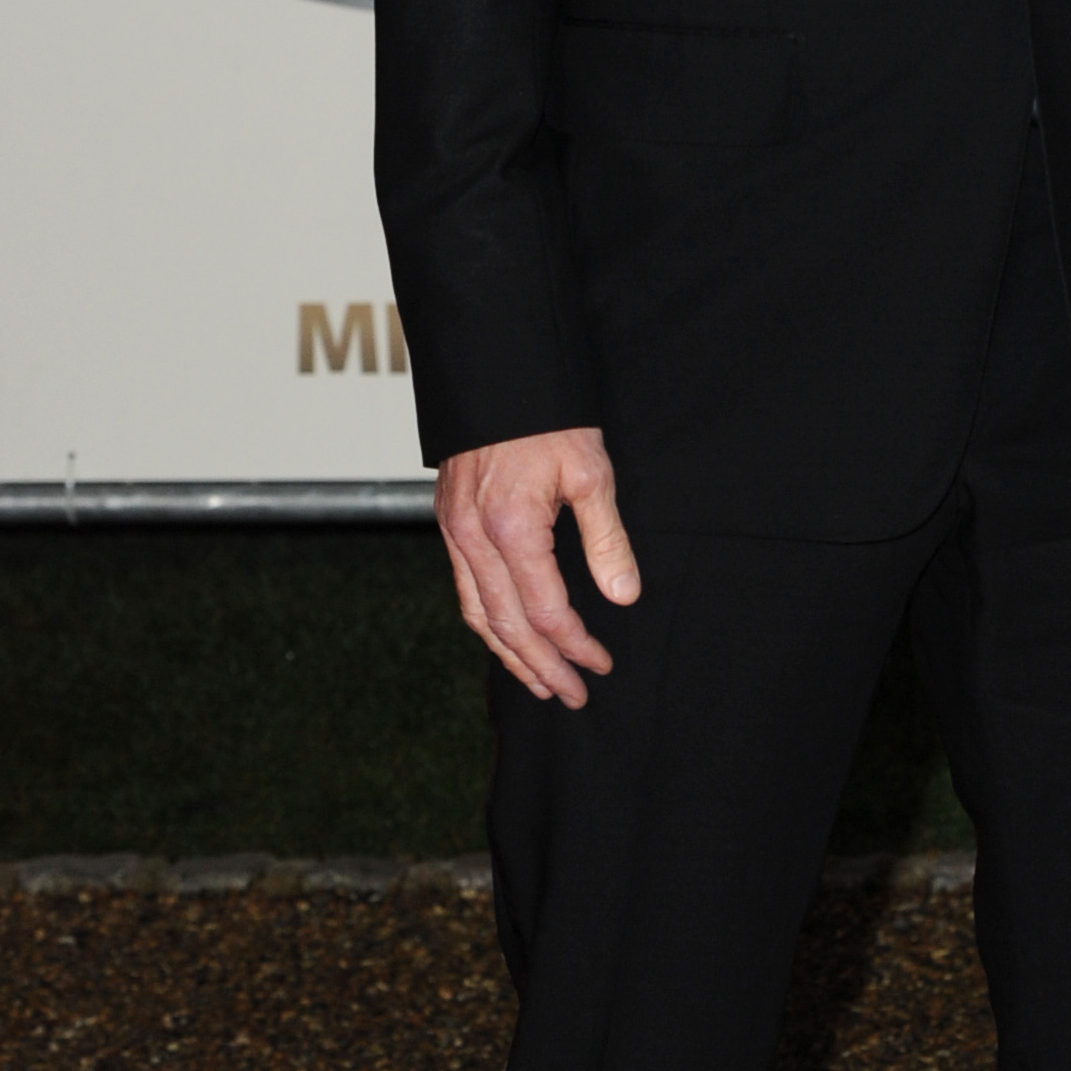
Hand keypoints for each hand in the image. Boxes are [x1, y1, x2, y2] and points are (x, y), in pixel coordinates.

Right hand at [435, 426, 638, 706]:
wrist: (496, 374)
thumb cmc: (546, 419)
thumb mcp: (591, 473)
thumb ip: (606, 540)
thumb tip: (622, 595)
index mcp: (511, 529)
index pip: (545, 610)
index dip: (575, 644)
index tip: (601, 663)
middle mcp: (473, 538)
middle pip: (506, 625)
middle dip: (541, 667)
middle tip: (572, 695)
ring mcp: (454, 532)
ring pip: (477, 613)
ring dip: (509, 654)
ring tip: (540, 683)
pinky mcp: (448, 523)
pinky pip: (465, 588)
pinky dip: (487, 621)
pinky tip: (508, 635)